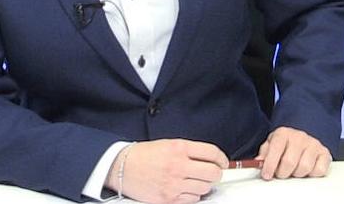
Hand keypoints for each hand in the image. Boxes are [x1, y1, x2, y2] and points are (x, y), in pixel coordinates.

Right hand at [109, 138, 226, 203]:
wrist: (122, 167)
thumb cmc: (144, 155)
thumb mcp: (168, 144)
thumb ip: (190, 151)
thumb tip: (211, 160)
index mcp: (179, 148)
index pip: (212, 153)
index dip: (222, 158)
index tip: (222, 162)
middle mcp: (178, 165)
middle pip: (213, 173)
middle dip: (216, 173)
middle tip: (211, 173)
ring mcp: (174, 184)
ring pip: (205, 188)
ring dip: (203, 185)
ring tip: (194, 181)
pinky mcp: (169, 199)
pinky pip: (193, 200)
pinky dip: (193, 196)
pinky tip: (185, 189)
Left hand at [257, 127, 330, 180]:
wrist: (302, 138)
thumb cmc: (285, 145)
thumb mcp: (271, 145)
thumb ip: (264, 154)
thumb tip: (258, 163)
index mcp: (284, 133)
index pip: (276, 148)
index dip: (270, 164)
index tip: (266, 175)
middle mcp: (299, 137)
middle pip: (289, 162)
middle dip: (282, 173)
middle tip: (280, 174)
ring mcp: (313, 144)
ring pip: (304, 167)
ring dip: (296, 174)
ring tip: (293, 170)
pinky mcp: (324, 153)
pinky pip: (319, 170)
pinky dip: (311, 174)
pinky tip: (306, 170)